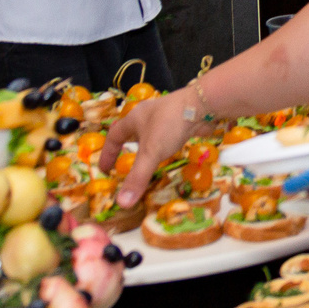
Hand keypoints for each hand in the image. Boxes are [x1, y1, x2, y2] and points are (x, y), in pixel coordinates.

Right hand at [106, 91, 197, 207]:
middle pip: (132, 133)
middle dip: (127, 148)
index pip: (114, 136)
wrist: (204, 104)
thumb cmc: (171, 124)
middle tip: (125, 165)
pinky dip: (165, 146)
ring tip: (146, 163)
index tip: (104, 169)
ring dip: (147, 147)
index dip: (108, 153)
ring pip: (151, 134)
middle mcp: (148, 115)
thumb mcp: (151, 152)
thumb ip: (137, 177)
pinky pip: (168, 135)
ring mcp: (166, 116)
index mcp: (134, 118)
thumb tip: (122, 203)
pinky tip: (169, 154)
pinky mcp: (182, 120)